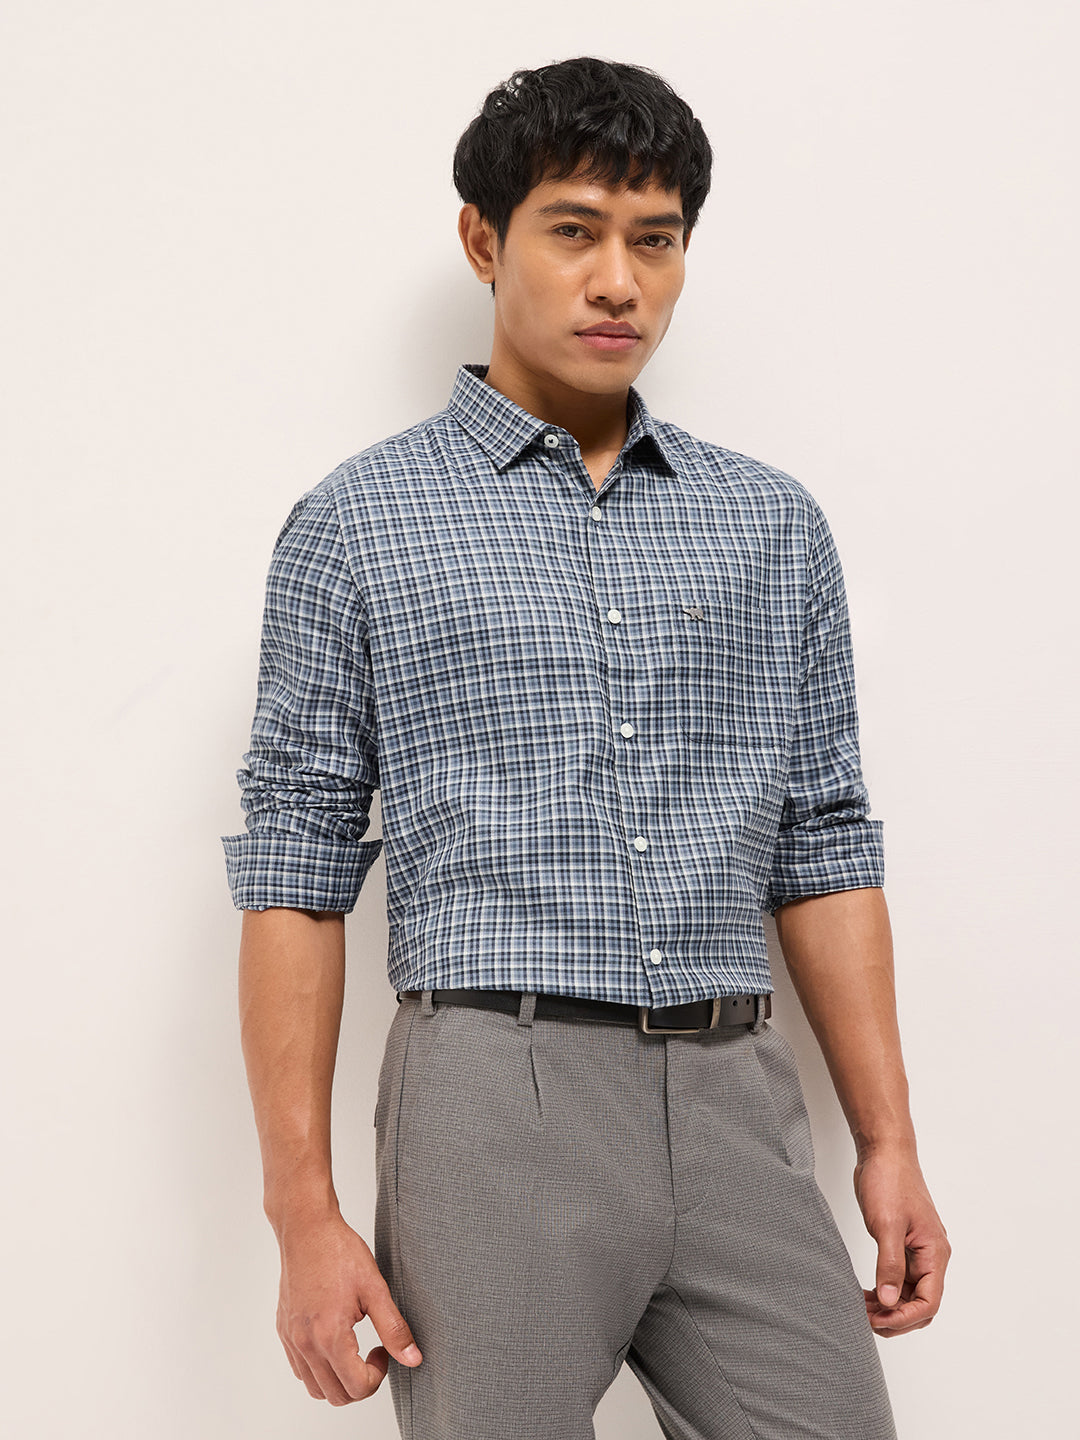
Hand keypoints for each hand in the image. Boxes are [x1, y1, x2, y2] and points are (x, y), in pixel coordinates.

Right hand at [274, 1212, 421, 1403]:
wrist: (307, 1229)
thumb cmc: (339, 1252)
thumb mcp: (375, 1288)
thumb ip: (394, 1329)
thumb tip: (413, 1359)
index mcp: (330, 1335)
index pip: (357, 1387)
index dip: (378, 1376)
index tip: (384, 1350)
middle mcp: (305, 1343)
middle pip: (336, 1396)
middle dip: (361, 1384)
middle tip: (373, 1353)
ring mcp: (292, 1339)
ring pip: (315, 1388)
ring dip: (339, 1380)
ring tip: (354, 1350)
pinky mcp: (284, 1331)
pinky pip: (300, 1369)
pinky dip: (319, 1369)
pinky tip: (334, 1342)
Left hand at [853, 1145, 950, 1337]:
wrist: (883, 1152)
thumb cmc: (889, 1181)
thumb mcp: (886, 1224)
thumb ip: (890, 1264)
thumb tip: (890, 1301)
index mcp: (934, 1253)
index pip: (929, 1302)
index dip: (905, 1318)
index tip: (878, 1321)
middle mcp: (930, 1256)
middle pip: (920, 1304)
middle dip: (896, 1317)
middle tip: (866, 1320)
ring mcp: (916, 1252)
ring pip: (907, 1294)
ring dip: (888, 1306)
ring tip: (861, 1308)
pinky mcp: (901, 1245)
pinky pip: (898, 1279)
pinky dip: (884, 1291)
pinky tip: (866, 1294)